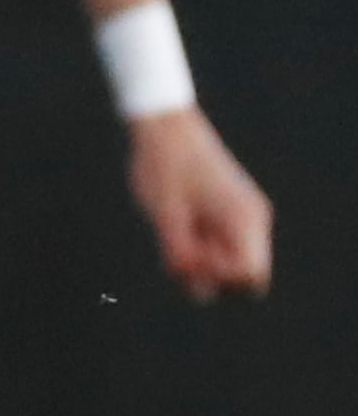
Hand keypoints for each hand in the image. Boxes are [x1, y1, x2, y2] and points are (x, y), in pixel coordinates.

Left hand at [127, 106, 274, 300]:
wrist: (165, 125)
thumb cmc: (164, 165)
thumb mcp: (165, 214)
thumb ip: (181, 254)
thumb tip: (198, 290)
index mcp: (244, 219)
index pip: (250, 275)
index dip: (218, 277)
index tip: (187, 256)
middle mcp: (252, 219)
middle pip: (246, 274)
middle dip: (213, 274)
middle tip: (179, 249)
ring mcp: (243, 214)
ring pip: (233, 260)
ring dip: (205, 260)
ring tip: (176, 235)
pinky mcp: (230, 210)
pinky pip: (223, 243)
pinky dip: (203, 245)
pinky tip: (179, 226)